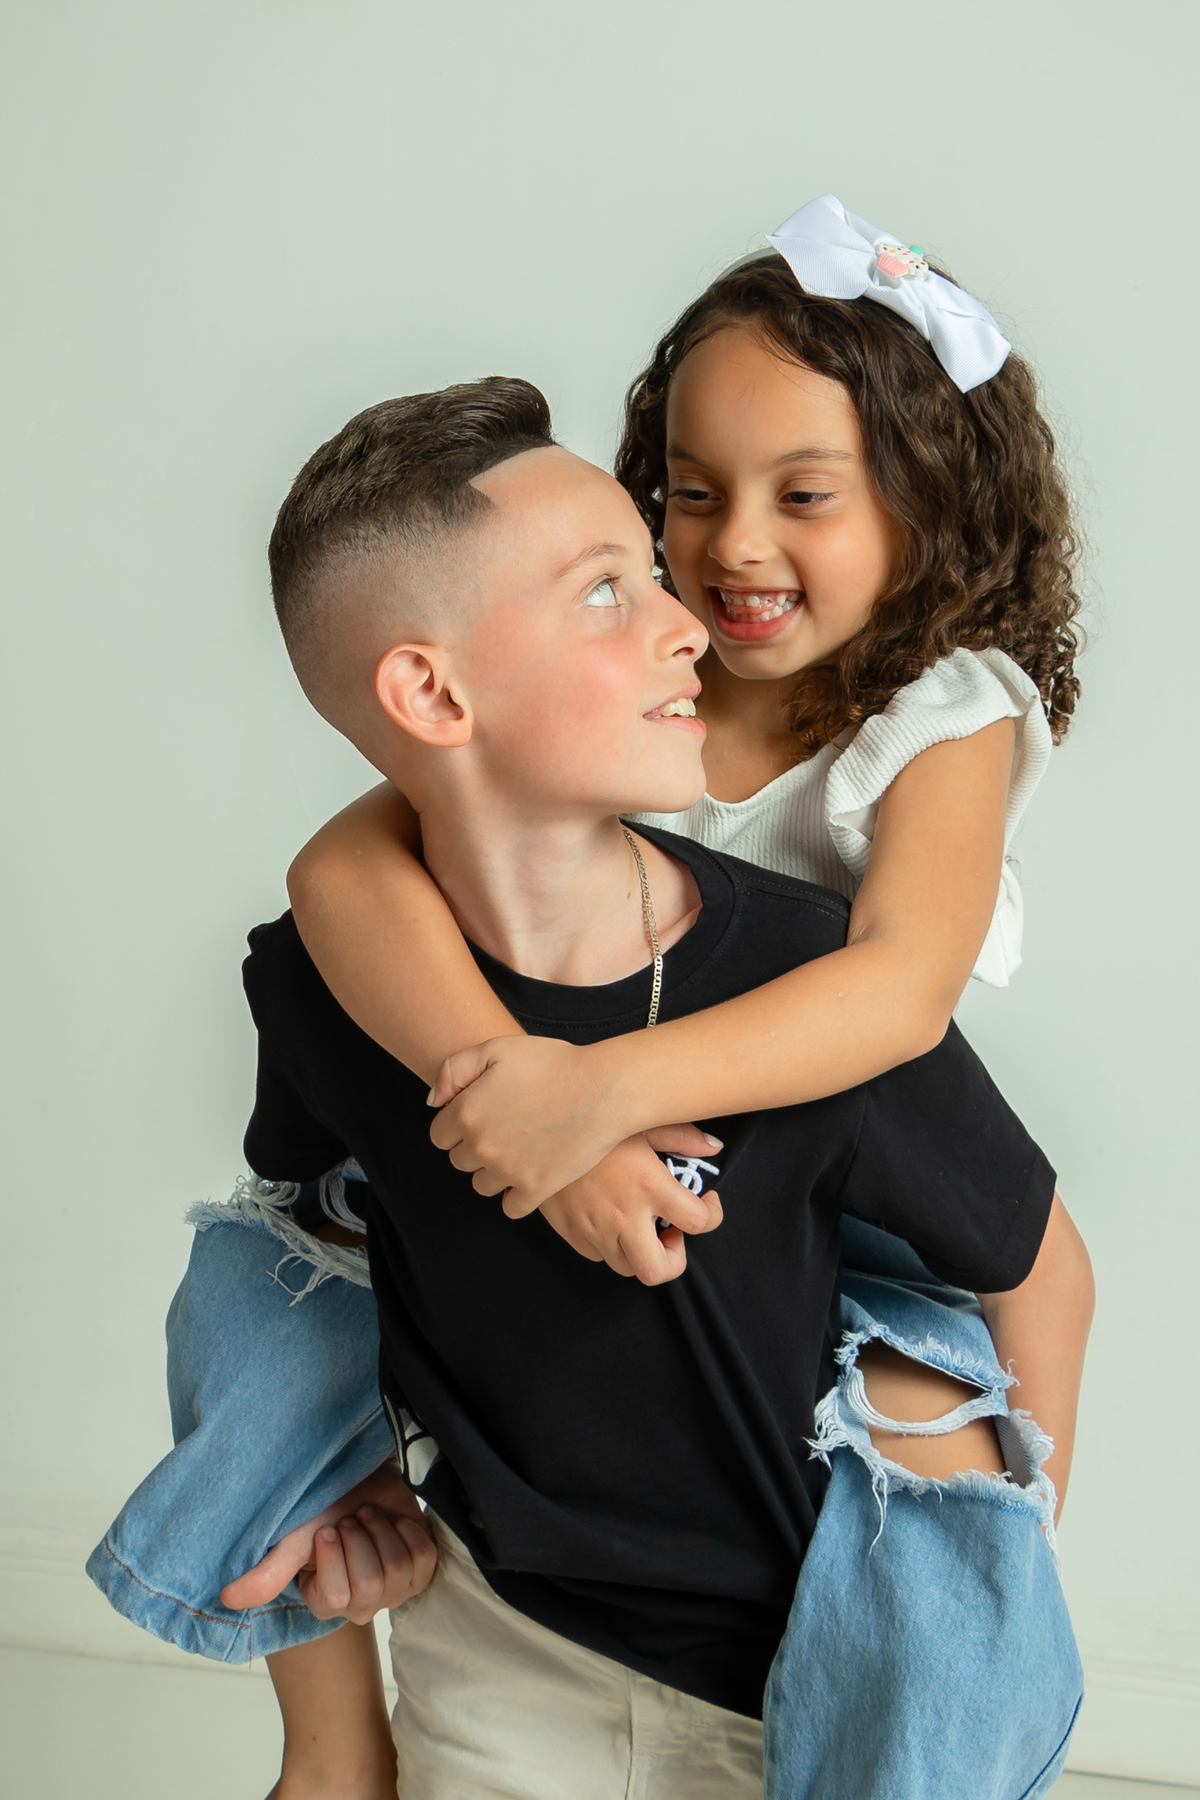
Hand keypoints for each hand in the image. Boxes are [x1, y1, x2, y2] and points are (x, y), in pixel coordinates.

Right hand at [220, 1459, 436, 1620]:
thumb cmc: (326, 1507)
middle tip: (350, 1521)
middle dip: (359, 1537)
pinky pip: (421, 1556)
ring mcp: (394, 1590)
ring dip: (382, 1529)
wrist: (361, 1480)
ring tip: (369, 1519)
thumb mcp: (294, 1537)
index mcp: (327, 1603)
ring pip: (397, 1569)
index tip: (326, 1531)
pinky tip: (394, 1522)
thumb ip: (268, 1571)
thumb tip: (227, 1599)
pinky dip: (408, 1528)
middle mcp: (361, 1606)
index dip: (333, 1553)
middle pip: (369, 1583)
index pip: (336, 1595)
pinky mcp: (420, 1570)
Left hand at [428, 1035, 648, 1208]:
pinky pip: (511, 1207)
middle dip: (477, 1146)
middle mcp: (481, 1146)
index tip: (485, 1114)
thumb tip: (434, 1102)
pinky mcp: (535, 1190)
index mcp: (466, 1112)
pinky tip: (533, 1172)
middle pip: (460, 1161)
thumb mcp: (497, 1048)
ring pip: (482, 1184)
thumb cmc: (554, 1064)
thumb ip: (453, 1069)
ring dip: (495, 1171)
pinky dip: (518, 1195)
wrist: (604, 1090)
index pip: (440, 1136)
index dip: (460, 1124)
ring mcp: (507, 1172)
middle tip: (508, 1128)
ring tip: (522, 1148)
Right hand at [539, 1125, 722, 1283]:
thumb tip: (712, 1147)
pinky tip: (612, 1217)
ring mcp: (592, 1228)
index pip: (698, 1222)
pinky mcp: (568, 1230)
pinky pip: (596, 1254)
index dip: (712, 1216)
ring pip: (626, 1267)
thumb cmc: (594, 1115)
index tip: (708, 1203)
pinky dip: (610, 1244)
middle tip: (672, 1232)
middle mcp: (622, 1215)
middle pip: (657, 1270)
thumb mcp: (642, 1119)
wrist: (538, 1120)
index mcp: (648, 1185)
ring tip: (641, 1223)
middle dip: (673, 1259)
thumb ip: (682, 1136)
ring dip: (641, 1251)